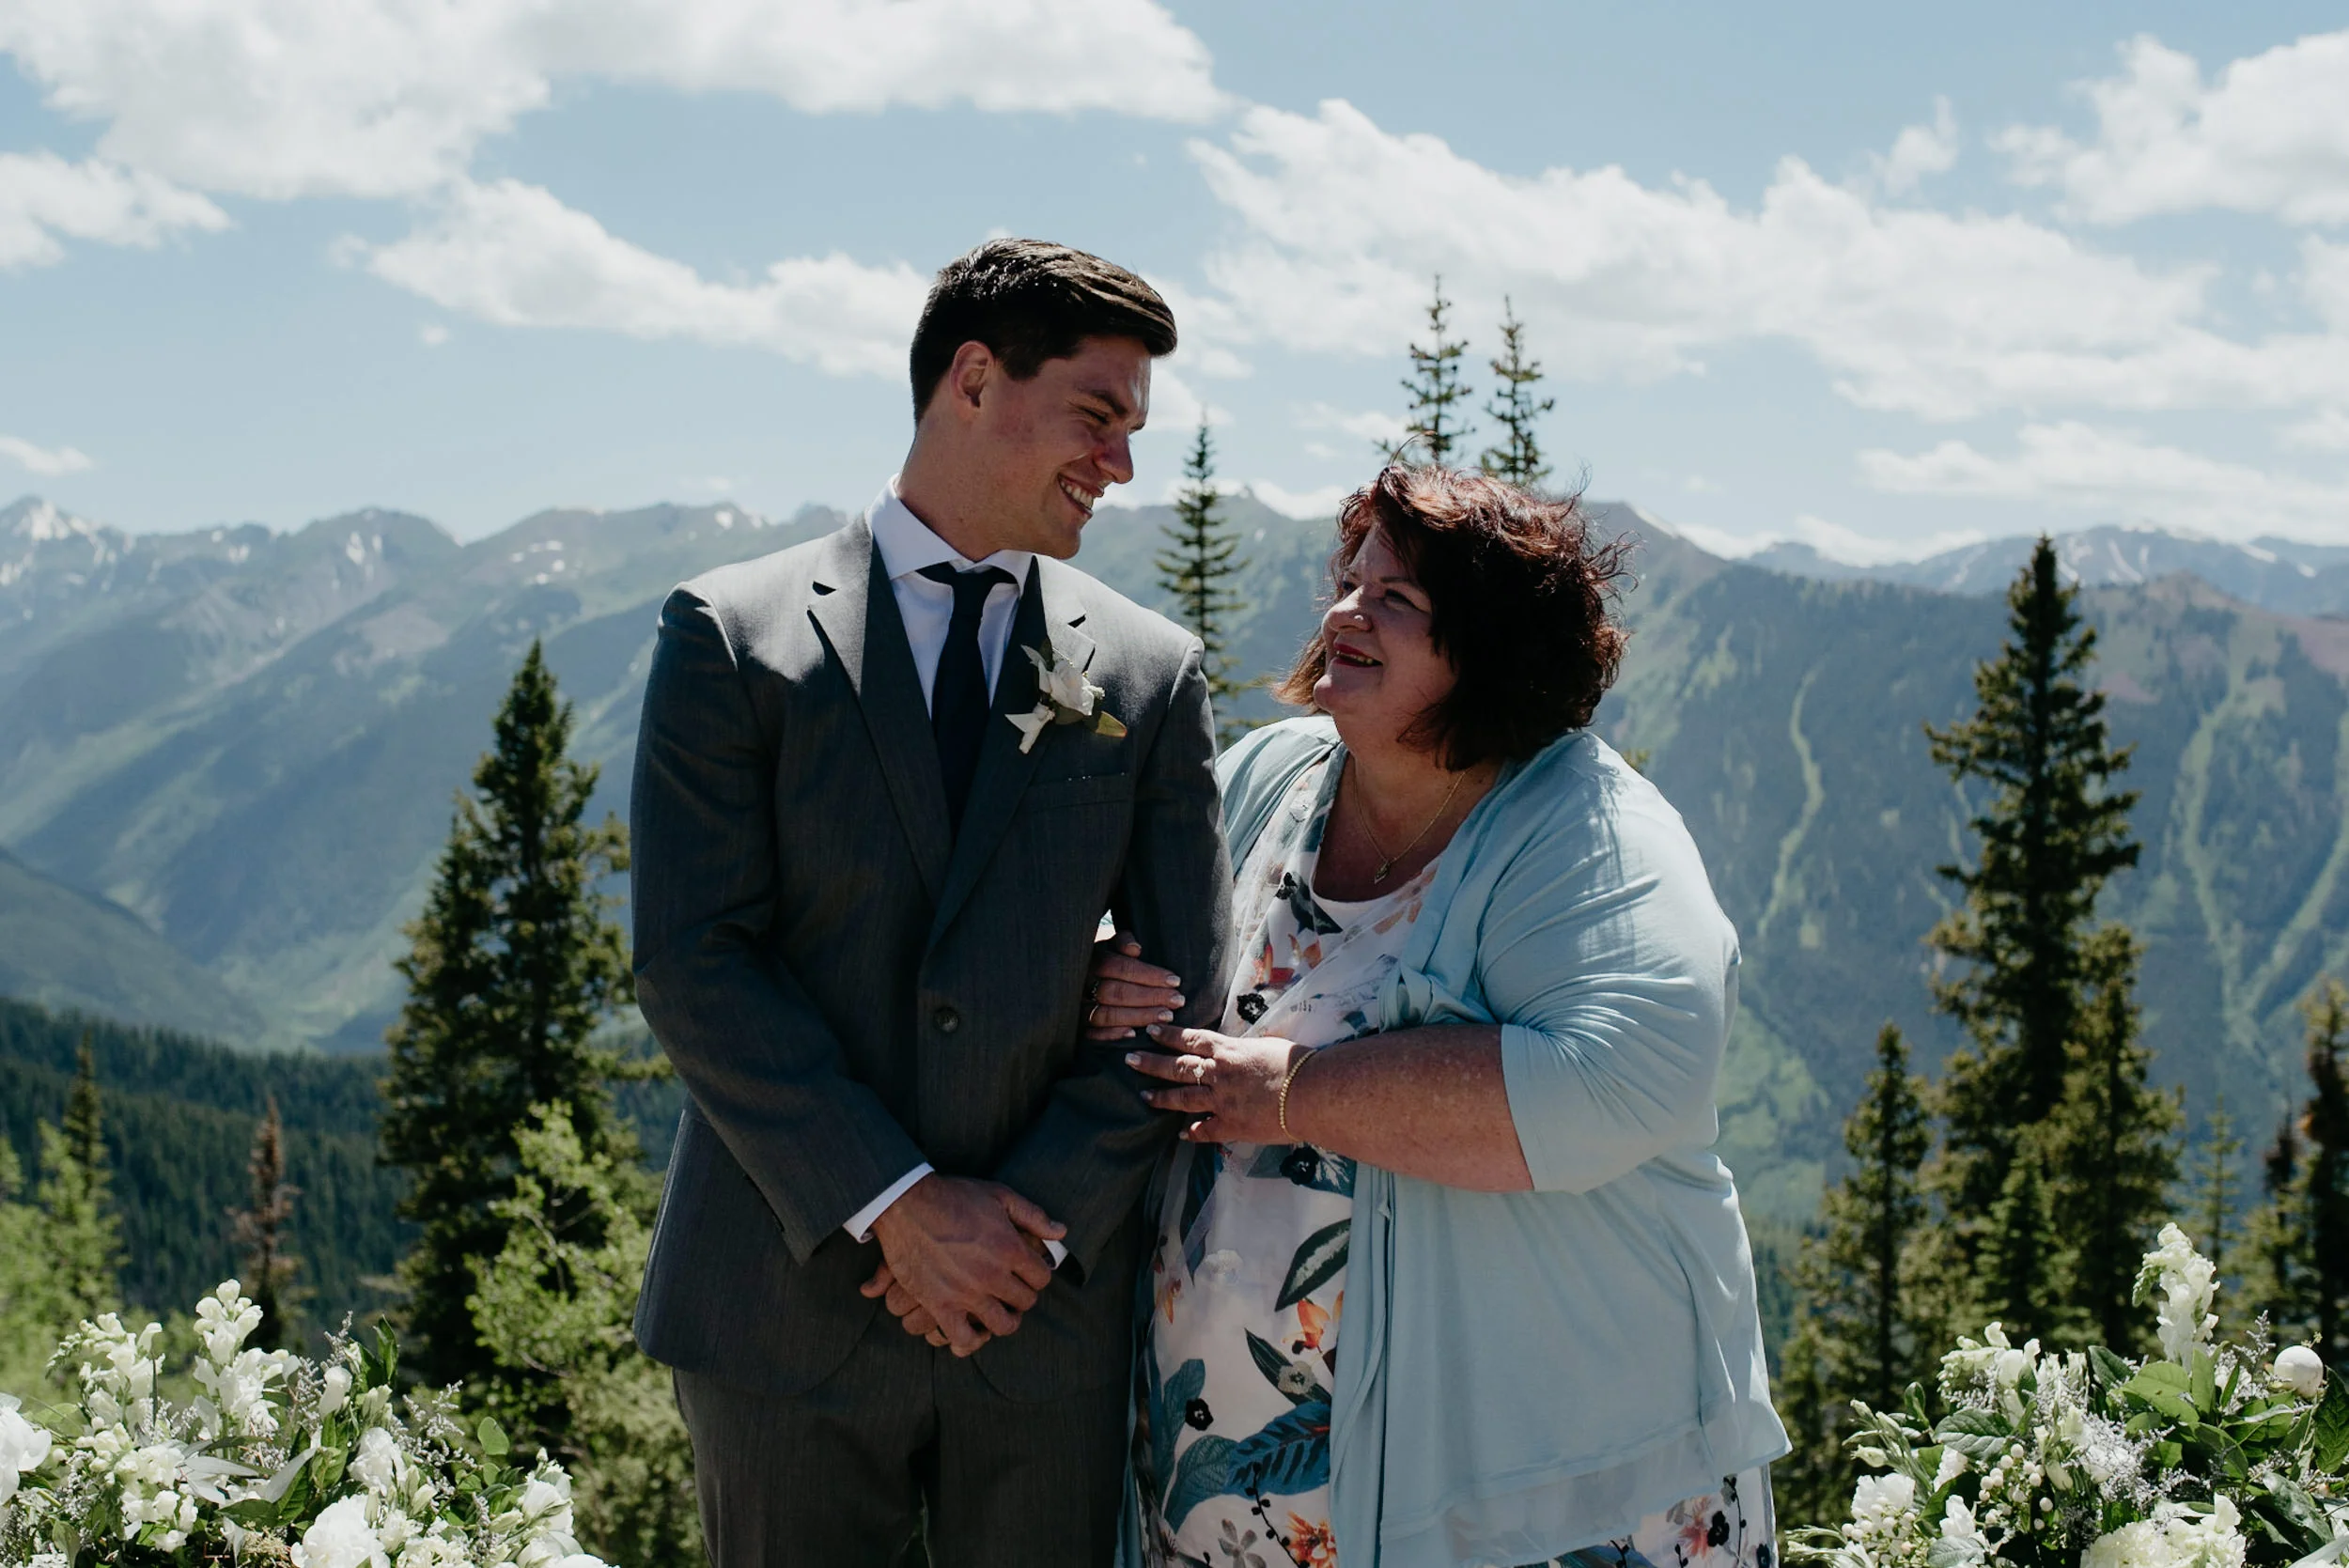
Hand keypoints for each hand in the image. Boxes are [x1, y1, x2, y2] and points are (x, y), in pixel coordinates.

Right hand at [857, 1176, 1062, 1355]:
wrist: (906, 1204)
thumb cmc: (954, 1196)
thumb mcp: (999, 1195)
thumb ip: (1033, 1216)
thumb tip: (1061, 1232)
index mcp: (1010, 1248)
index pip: (1042, 1277)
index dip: (1038, 1275)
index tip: (1027, 1272)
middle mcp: (992, 1275)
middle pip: (1026, 1301)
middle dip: (1023, 1295)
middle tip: (1012, 1289)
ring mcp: (966, 1293)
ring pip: (1002, 1325)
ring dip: (1005, 1320)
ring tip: (999, 1311)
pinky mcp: (940, 1305)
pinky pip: (964, 1339)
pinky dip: (973, 1340)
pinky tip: (974, 1328)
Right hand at [1082, 930, 1184, 1040]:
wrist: (1076, 970)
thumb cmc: (1104, 956)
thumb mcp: (1111, 942)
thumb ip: (1122, 940)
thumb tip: (1135, 949)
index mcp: (1090, 958)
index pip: (1119, 967)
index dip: (1148, 974)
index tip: (1174, 981)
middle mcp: (1080, 983)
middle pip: (1115, 992)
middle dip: (1149, 997)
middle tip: (1176, 1000)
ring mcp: (1077, 1005)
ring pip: (1105, 1015)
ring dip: (1138, 1017)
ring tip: (1166, 1016)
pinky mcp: (1076, 1025)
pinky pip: (1092, 1034)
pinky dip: (1112, 1034)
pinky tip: (1134, 1034)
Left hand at [1129, 1025, 1308, 1144]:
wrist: (1309, 1093)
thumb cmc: (1297, 1063)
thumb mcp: (1269, 1044)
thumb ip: (1249, 1048)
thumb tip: (1245, 1047)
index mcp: (1229, 1050)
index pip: (1191, 1039)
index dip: (1169, 1035)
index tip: (1151, 1030)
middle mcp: (1219, 1074)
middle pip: (1178, 1067)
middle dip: (1152, 1062)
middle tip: (1129, 1059)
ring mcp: (1221, 1101)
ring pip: (1183, 1098)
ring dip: (1161, 1096)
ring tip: (1144, 1094)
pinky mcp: (1231, 1125)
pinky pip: (1206, 1130)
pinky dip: (1193, 1132)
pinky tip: (1182, 1135)